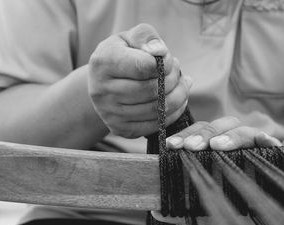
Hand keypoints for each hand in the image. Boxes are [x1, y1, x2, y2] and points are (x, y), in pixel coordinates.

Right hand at [88, 24, 190, 138]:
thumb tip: (159, 52)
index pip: (145, 67)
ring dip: (179, 95)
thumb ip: (146, 37)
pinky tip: (178, 99)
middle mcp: (101, 90)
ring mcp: (110, 113)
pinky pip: (157, 125)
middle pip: (153, 90)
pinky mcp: (121, 129)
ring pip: (158, 109)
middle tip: (177, 70)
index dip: (164, 63)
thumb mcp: (131, 38)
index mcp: (103, 62)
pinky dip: (175, 112)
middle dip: (173, 79)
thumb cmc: (124, 55)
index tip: (168, 59)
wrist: (105, 82)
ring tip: (181, 83)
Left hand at [154, 116, 280, 224]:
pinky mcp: (273, 162)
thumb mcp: (193, 219)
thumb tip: (157, 209)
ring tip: (217, 146)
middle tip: (191, 146)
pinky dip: (267, 139)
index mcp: (212, 157)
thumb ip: (175, 211)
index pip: (199, 134)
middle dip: (205, 133)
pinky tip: (264, 141)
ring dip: (231, 136)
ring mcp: (254, 155)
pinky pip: (272, 144)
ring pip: (245, 131)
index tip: (171, 145)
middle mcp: (232, 151)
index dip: (186, 135)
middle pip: (221, 126)